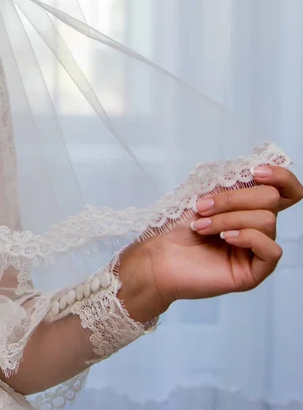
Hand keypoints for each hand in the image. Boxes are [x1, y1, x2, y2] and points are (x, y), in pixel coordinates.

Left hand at [118, 166, 302, 322]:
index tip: (255, 172)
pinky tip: (224, 239)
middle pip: (271, 199)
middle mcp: (257, 227)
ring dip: (229, 219)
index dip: (280, 176)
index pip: (285, 190)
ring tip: (201, 227)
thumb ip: (232, 184)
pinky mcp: (254, 271)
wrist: (157, 257)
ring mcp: (256, 250)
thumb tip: (257, 170)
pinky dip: (247, 237)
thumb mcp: (204, 196)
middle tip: (201, 208)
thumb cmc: (174, 227)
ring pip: (266, 221)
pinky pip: (271, 250)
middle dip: (234, 199)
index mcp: (248, 208)